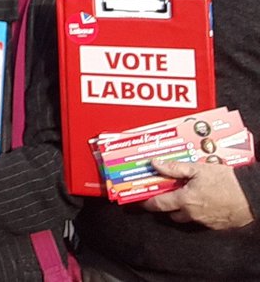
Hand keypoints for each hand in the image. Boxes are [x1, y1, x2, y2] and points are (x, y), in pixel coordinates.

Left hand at [141, 160, 255, 229]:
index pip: (159, 204)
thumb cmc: (226, 181)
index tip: (140, 200)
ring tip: (185, 194)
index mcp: (185, 200)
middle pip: (172, 213)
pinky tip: (202, 200)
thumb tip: (154, 164)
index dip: (147, 203)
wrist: (252, 196)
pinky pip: (201, 220)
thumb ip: (175, 168)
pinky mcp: (216, 225)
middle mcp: (192, 214)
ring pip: (186, 218)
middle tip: (166, 192)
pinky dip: (198, 212)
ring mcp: (205, 222)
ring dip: (182, 209)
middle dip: (167, 205)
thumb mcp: (198, 169)